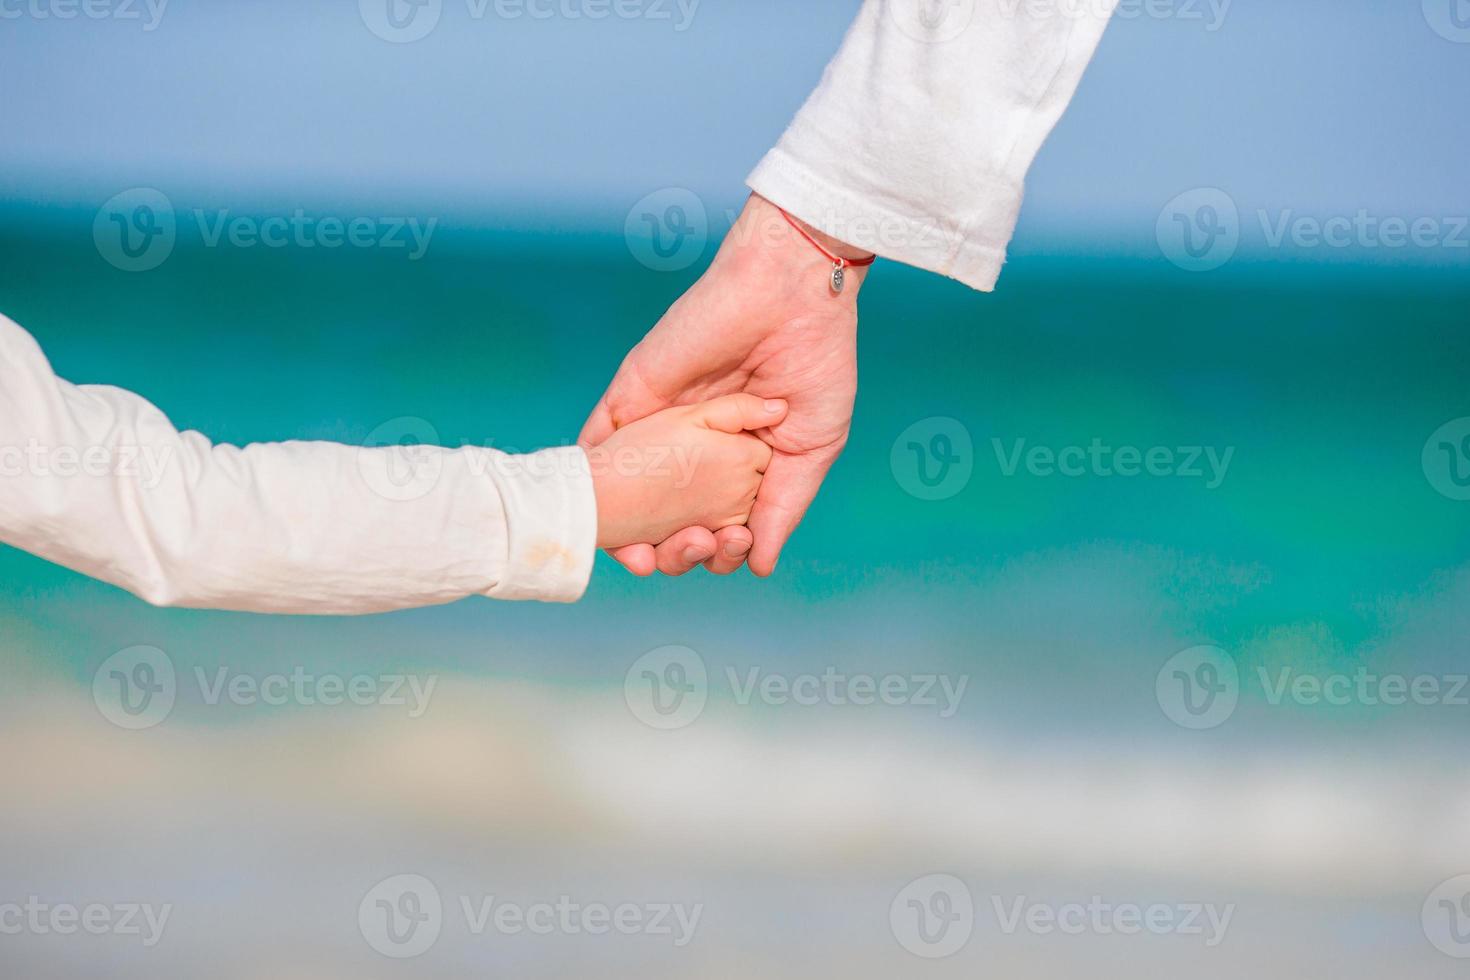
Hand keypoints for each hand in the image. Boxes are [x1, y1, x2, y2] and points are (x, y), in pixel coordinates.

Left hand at [581, 193, 869, 575]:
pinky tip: (600, 515)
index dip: (716, 552)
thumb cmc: (816, 361)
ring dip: (628, 532)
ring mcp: (660, 424)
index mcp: (737, 463)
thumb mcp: (810, 448)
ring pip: (630, 493)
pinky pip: (599, 441)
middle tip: (697, 551)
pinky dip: (594, 481)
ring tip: (645, 556)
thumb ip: (784, 506)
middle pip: (667, 518)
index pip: (715, 525)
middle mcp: (694, 449)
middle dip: (674, 552)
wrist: (794, 294)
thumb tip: (761, 565)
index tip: (731, 552)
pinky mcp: (633, 394)